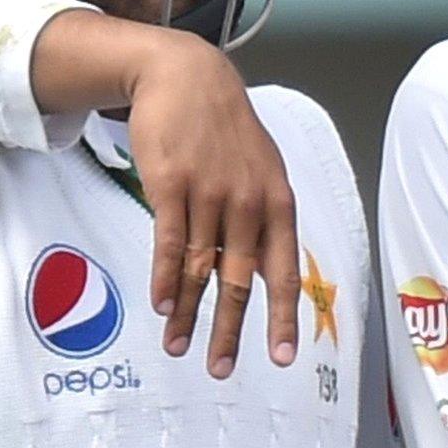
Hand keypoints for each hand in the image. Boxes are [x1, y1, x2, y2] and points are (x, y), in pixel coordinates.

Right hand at [126, 31, 299, 376]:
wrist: (190, 77)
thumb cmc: (229, 131)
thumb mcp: (264, 170)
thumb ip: (265, 221)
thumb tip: (267, 274)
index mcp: (278, 204)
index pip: (286, 272)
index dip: (284, 318)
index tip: (283, 358)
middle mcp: (249, 204)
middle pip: (240, 281)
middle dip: (231, 331)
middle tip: (221, 370)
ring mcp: (210, 194)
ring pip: (199, 269)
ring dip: (186, 314)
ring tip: (178, 347)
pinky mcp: (172, 185)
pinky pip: (169, 242)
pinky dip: (164, 278)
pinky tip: (161, 306)